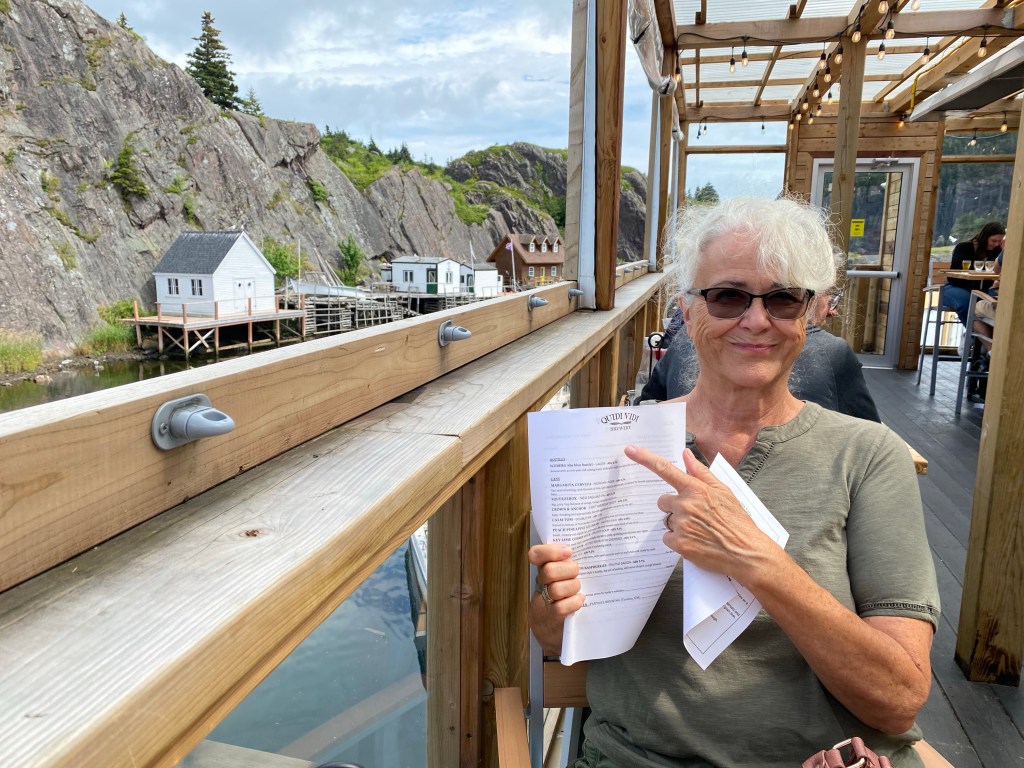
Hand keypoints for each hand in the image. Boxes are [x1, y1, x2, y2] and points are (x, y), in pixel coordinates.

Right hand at [528, 543, 583, 653]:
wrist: (553, 634)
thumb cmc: (562, 600)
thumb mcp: (562, 578)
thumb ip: (567, 565)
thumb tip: (586, 553)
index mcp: (543, 570)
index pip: (536, 554)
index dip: (550, 551)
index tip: (569, 552)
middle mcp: (540, 585)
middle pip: (549, 571)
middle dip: (568, 571)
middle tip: (576, 575)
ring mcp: (544, 603)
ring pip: (556, 589)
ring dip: (572, 588)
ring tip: (577, 591)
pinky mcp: (551, 619)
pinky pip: (561, 607)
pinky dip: (573, 602)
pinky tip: (580, 600)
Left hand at [624, 446, 777, 584]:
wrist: (746, 552)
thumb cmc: (737, 520)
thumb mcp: (724, 491)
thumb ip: (701, 472)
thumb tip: (685, 454)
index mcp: (696, 489)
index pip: (665, 469)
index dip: (645, 458)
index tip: (630, 450)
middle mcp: (686, 505)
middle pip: (663, 501)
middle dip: (674, 507)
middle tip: (693, 515)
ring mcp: (681, 525)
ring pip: (667, 520)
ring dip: (678, 525)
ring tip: (699, 530)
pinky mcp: (680, 544)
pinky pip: (667, 538)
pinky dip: (677, 541)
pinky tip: (695, 541)